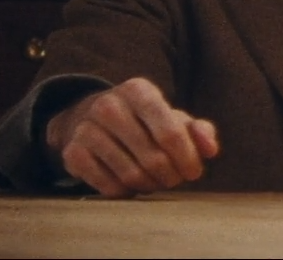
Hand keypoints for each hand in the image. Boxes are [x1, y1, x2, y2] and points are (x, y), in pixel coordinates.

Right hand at [45, 77, 219, 196]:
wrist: (89, 118)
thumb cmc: (144, 120)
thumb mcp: (173, 117)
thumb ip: (199, 130)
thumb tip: (211, 150)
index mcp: (139, 90)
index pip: (170, 131)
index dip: (187, 157)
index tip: (194, 173)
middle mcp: (109, 105)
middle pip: (152, 157)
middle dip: (171, 176)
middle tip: (175, 180)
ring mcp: (86, 129)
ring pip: (131, 174)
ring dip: (150, 186)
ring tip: (156, 182)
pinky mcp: (72, 153)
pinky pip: (108, 186)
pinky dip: (126, 192)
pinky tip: (132, 185)